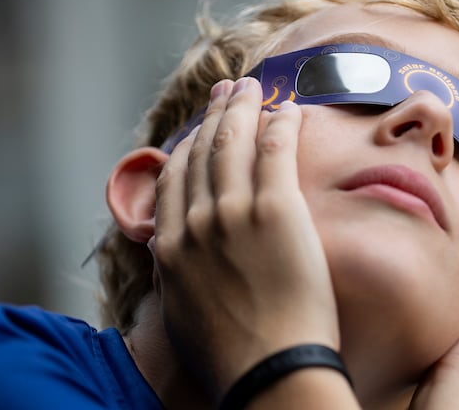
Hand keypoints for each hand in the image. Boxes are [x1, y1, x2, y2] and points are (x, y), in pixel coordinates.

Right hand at [150, 78, 339, 400]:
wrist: (268, 370)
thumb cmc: (231, 354)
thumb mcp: (181, 313)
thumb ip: (174, 273)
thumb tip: (169, 253)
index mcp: (171, 245)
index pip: (175, 178)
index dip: (189, 145)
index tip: (199, 129)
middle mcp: (196, 221)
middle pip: (203, 151)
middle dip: (215, 115)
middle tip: (228, 90)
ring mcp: (234, 213)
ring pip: (235, 142)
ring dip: (244, 108)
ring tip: (253, 87)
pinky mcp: (276, 210)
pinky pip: (276, 150)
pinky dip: (280, 123)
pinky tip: (288, 107)